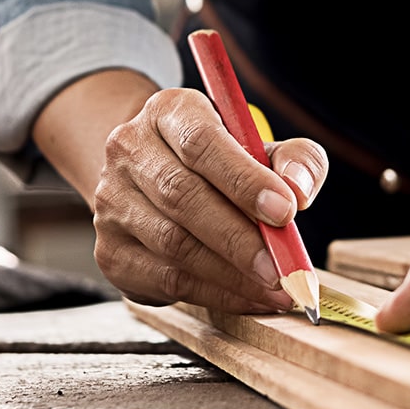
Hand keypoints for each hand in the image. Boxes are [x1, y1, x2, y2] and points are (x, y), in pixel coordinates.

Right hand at [92, 87, 327, 310]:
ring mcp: (112, 202)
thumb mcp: (261, 145)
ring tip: (275, 289)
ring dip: (231, 274)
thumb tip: (298, 190)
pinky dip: (215, 293)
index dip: (244, 179)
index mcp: (168, 111)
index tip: (286, 211)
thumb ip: (294, 159)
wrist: (155, 176)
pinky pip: (166, 279)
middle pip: (182, 196)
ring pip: (173, 243)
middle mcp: (129, 150)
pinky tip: (249, 297)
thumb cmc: (220, 161)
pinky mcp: (111, 250)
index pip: (201, 142)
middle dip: (240, 238)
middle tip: (282, 267)